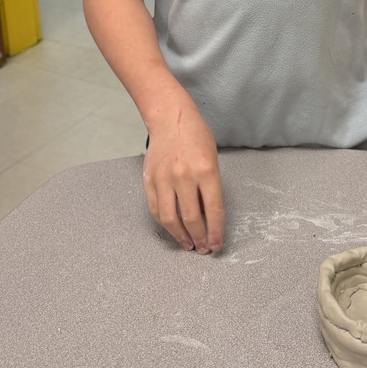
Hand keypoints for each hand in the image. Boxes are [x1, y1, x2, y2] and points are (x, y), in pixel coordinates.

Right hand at [142, 103, 224, 254]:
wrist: (170, 118)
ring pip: (170, 219)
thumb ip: (211, 187)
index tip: (217, 244)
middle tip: (204, 248)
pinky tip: (173, 230)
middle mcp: (184, 175)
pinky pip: (156, 209)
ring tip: (188, 244)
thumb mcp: (213, 159)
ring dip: (180, 236)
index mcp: (206, 170)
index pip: (213, 210)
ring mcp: (164, 178)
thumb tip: (209, 218)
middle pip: (192, 218)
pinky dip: (165, 224)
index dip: (216, 231)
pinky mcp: (149, 180)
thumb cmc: (196, 137)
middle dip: (200, 238)